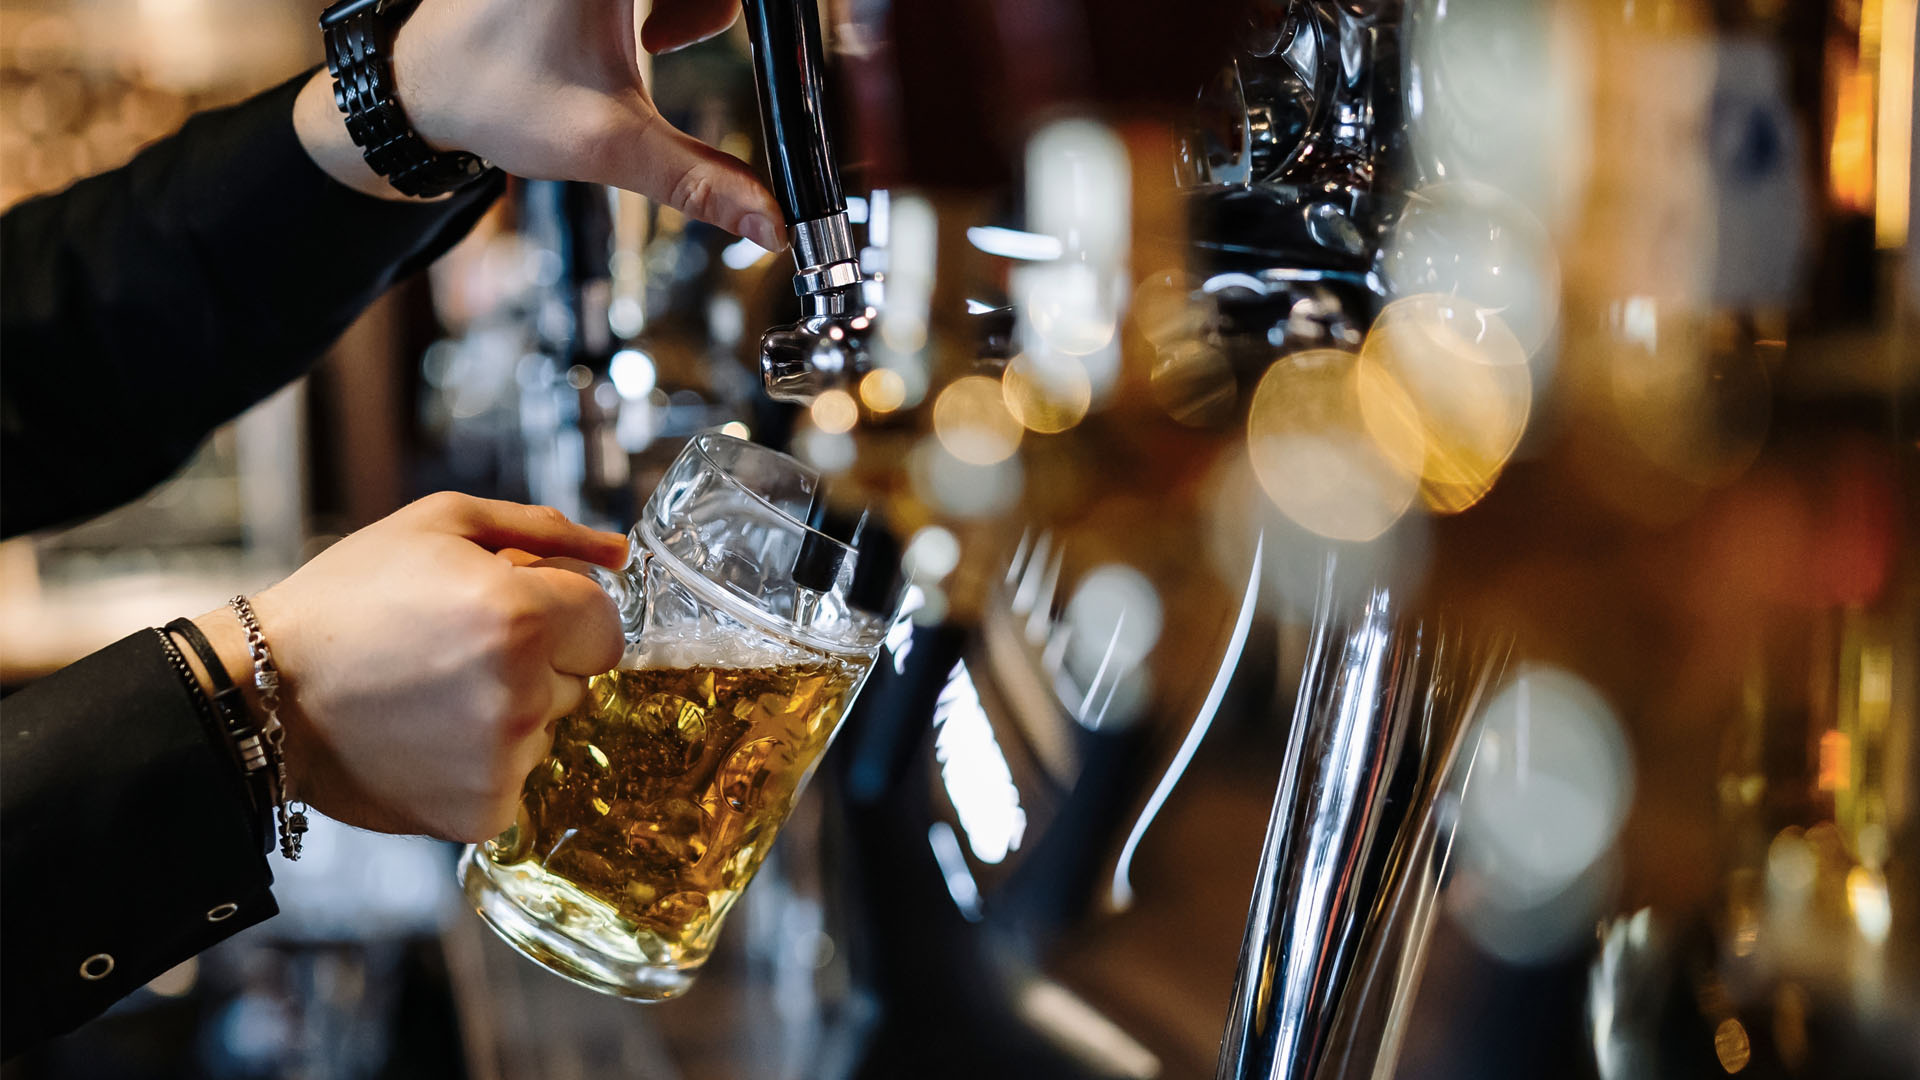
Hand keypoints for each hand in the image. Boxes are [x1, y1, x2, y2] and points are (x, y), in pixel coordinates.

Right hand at [192, 494, 628, 841]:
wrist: (262, 691)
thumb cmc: (351, 597)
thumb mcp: (441, 526)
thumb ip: (544, 530)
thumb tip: (617, 554)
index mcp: (523, 615)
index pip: (606, 625)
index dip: (559, 614)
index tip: (508, 613)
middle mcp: (523, 692)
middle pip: (579, 679)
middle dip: (537, 662)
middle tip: (455, 652)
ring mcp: (505, 759)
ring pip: (548, 729)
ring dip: (510, 713)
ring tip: (430, 695)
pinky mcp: (483, 812)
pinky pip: (518, 779)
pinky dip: (483, 765)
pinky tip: (426, 739)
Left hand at [292, 0, 784, 251]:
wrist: (424, 85)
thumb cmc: (494, 95)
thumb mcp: (608, 143)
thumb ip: (700, 183)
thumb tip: (771, 224)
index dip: (726, 15)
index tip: (720, 47)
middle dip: (715, 9)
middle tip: (667, 45)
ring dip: (697, 1)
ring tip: (656, 43)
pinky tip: (644, 31)